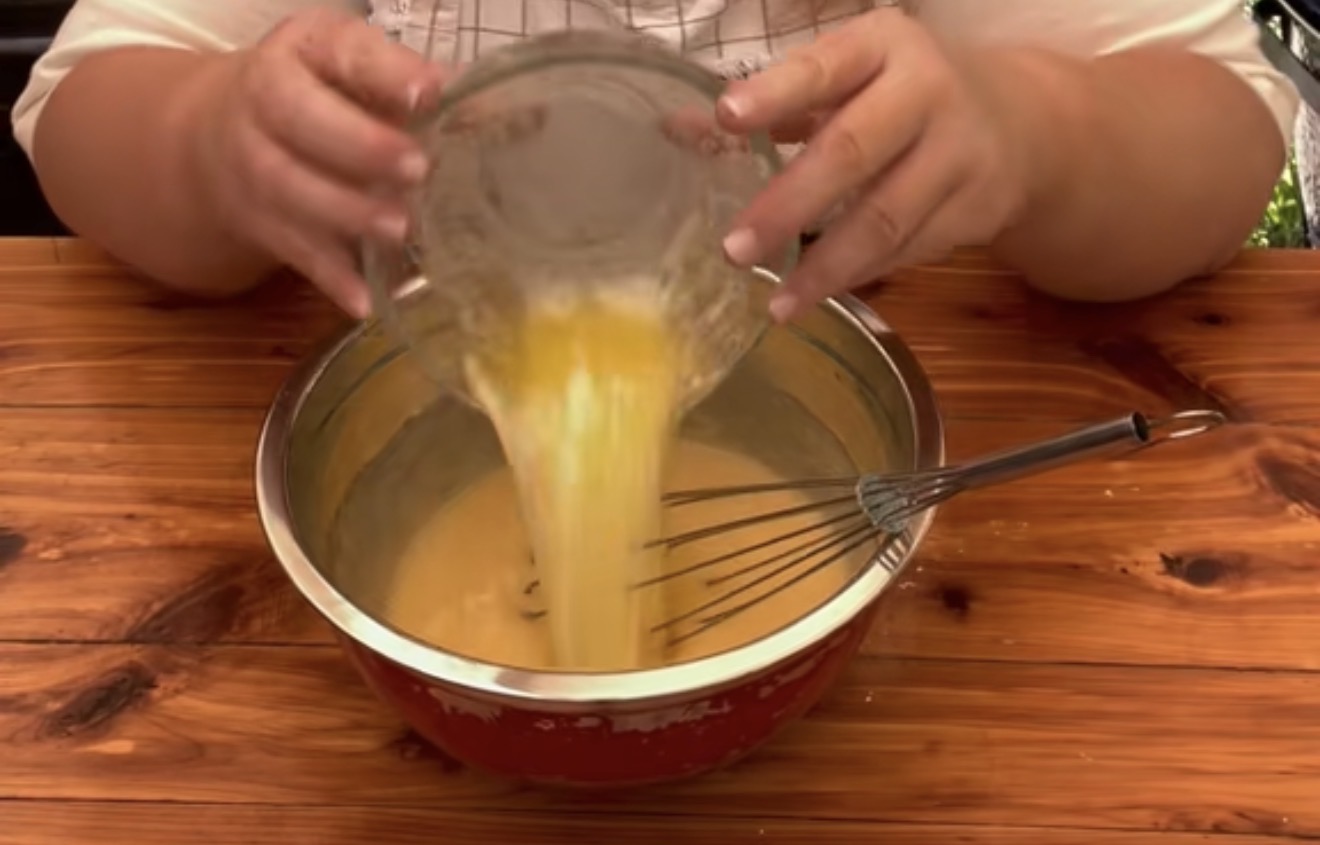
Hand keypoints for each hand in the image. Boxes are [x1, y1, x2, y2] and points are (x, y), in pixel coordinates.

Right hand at [196, 8, 448, 315]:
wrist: (225, 133)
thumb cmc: (322, 96)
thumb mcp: (362, 71)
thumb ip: (420, 89)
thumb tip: (497, 111)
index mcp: (307, 50)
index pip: (342, 53)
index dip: (385, 72)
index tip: (428, 93)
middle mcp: (266, 100)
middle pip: (300, 119)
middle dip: (360, 145)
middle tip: (416, 169)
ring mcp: (253, 163)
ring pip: (290, 188)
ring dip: (348, 212)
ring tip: (399, 229)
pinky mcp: (259, 221)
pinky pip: (293, 250)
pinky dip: (331, 277)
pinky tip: (364, 299)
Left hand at [716, 8, 1036, 320]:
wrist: (1022, 123)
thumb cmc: (902, 95)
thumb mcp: (849, 78)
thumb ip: (772, 105)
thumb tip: (676, 130)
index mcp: (883, 46)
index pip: (824, 67)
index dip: (775, 94)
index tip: (725, 117)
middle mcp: (927, 92)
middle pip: (852, 151)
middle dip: (789, 204)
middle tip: (734, 249)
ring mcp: (959, 152)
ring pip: (886, 217)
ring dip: (825, 266)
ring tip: (775, 301)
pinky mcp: (977, 208)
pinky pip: (909, 250)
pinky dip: (859, 276)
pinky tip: (816, 296)